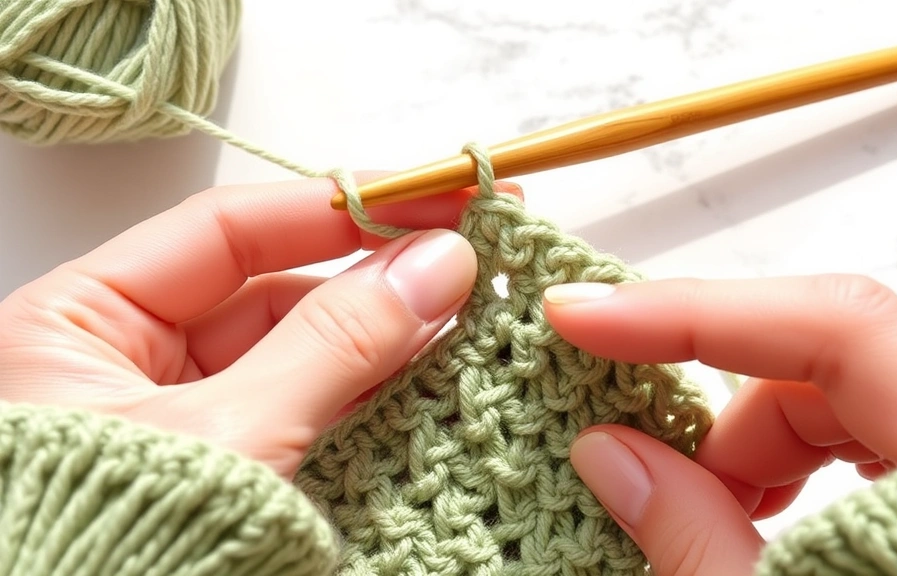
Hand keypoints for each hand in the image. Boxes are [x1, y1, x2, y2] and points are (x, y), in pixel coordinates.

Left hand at [0, 175, 520, 478]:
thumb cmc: (120, 553)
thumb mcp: (233, 436)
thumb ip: (336, 341)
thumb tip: (440, 261)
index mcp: (77, 322)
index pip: (225, 231)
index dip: (336, 205)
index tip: (432, 194)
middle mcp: (124, 359)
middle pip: (270, 287)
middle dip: (372, 278)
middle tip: (469, 259)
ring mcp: (181, 415)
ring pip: (298, 351)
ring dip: (382, 338)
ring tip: (469, 318)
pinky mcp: (228, 465)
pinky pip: (306, 409)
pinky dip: (368, 396)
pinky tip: (432, 376)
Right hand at [543, 276, 896, 574]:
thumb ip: (698, 539)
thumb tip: (606, 453)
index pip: (843, 330)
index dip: (699, 311)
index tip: (587, 317)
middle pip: (842, 352)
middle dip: (731, 404)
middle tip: (652, 465)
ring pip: (860, 380)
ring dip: (768, 432)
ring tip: (723, 510)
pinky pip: (884, 415)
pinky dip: (812, 448)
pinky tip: (780, 511)